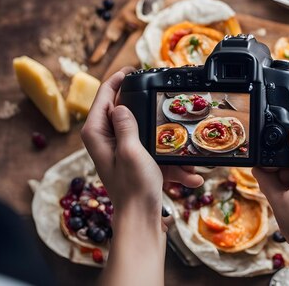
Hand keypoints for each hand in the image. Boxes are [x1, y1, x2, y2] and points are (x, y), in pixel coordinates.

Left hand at [81, 68, 203, 285]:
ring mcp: (122, 151)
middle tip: (165, 99)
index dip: (117, 80)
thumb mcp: (131, 151)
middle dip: (150, 109)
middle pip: (127, 112)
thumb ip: (126, 125)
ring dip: (168, 143)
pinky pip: (156, 152)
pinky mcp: (136, 162)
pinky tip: (190, 174)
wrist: (141, 218)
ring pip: (147, 132)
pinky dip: (172, 162)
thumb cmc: (133, 187)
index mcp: (98, 133)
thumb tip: (120, 104)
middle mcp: (107, 139)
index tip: (133, 69)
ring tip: (187, 151)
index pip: (104, 97)